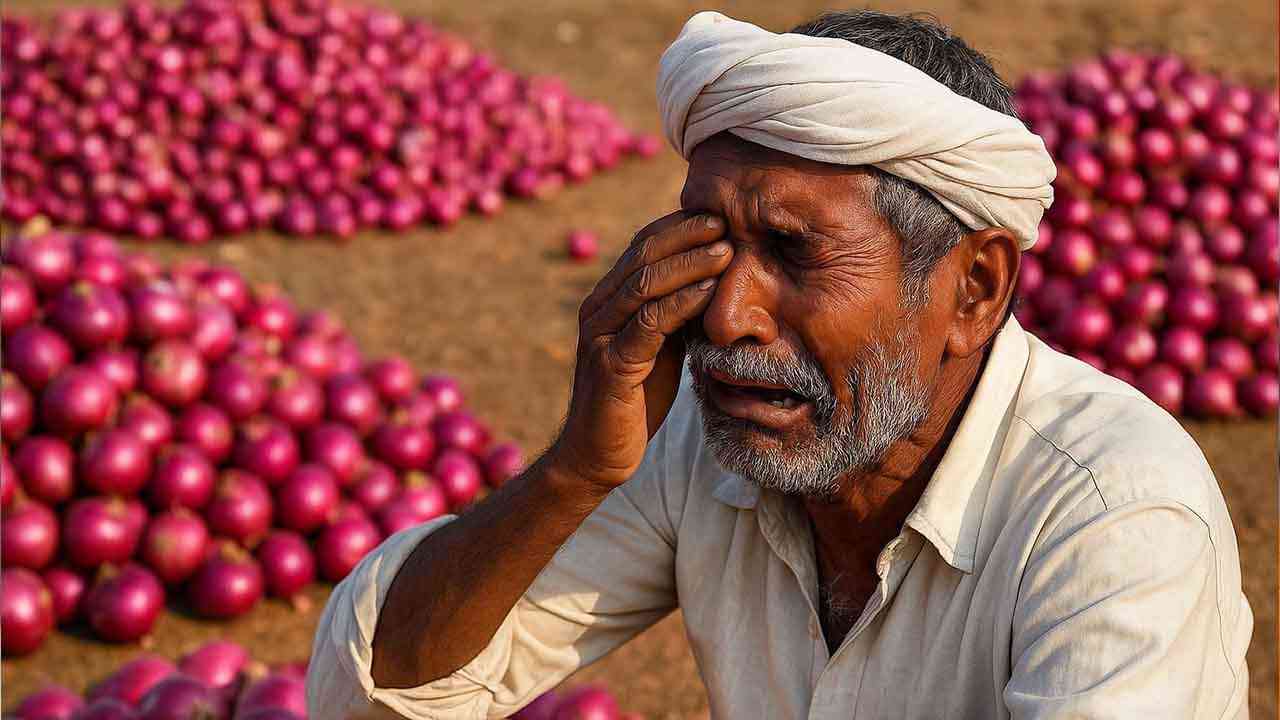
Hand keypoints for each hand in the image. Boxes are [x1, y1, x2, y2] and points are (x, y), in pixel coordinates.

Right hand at [551, 211, 731, 489]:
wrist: (598, 455)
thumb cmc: (635, 400)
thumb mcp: (662, 347)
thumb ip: (677, 314)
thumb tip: (716, 280)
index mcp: (608, 300)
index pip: (642, 246)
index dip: (679, 226)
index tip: (720, 214)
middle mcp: (597, 309)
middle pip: (642, 255)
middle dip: (686, 235)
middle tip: (726, 221)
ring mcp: (600, 336)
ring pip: (645, 284)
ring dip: (690, 264)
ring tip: (727, 250)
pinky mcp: (609, 365)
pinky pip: (648, 324)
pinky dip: (681, 304)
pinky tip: (709, 293)